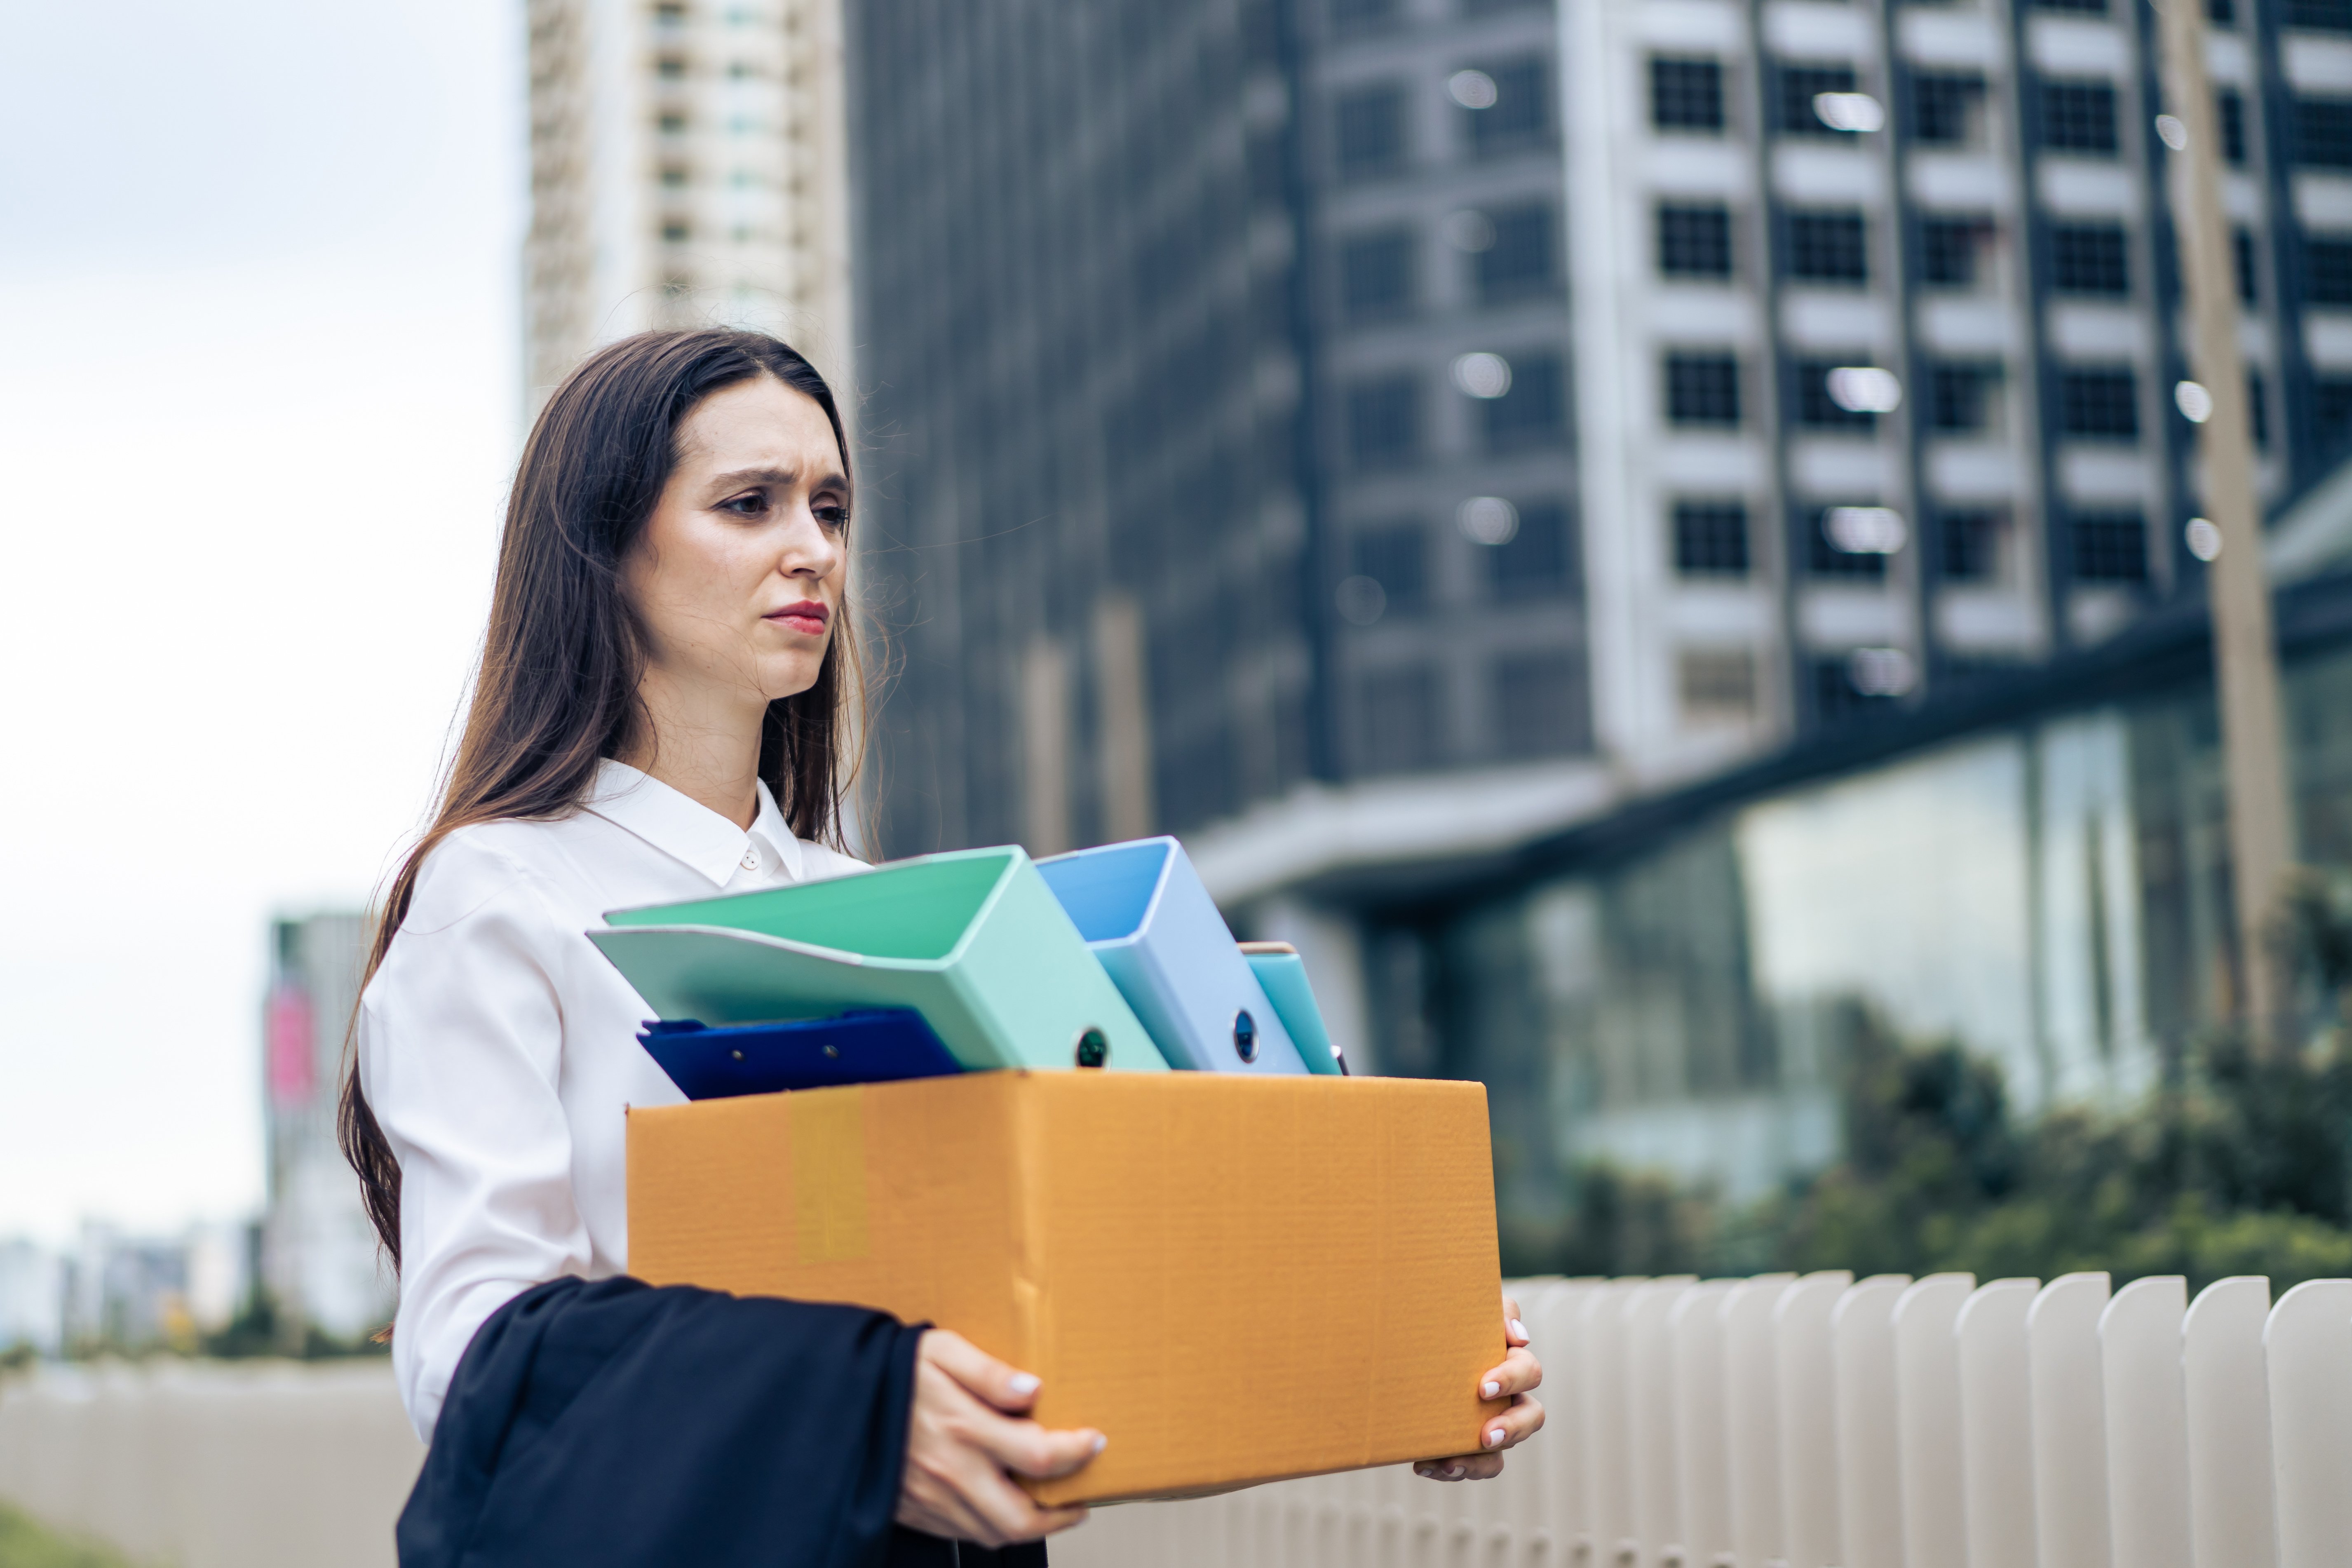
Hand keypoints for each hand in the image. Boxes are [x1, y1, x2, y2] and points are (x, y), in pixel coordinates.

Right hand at [894, 1329, 1104, 1545]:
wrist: (836, 1399)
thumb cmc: (890, 1370)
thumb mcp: (940, 1350)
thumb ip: (989, 1371)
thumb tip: (1033, 1389)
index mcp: (963, 1426)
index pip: (1039, 1455)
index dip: (1077, 1452)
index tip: (1093, 1442)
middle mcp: (951, 1471)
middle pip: (1020, 1518)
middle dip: (1060, 1516)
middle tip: (1078, 1499)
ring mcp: (932, 1498)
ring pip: (993, 1534)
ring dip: (1028, 1526)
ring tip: (1046, 1505)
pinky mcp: (915, 1511)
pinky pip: (962, 1534)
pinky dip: (990, 1527)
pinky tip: (998, 1504)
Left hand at [1414, 1293, 1543, 1480]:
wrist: (1413, 1344)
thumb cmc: (1447, 1320)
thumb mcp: (1469, 1307)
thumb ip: (1497, 1311)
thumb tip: (1518, 1335)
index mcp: (1510, 1362)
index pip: (1527, 1371)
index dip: (1511, 1379)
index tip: (1483, 1388)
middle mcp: (1509, 1396)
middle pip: (1532, 1417)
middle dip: (1512, 1428)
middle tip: (1487, 1436)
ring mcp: (1492, 1424)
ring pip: (1505, 1451)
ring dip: (1481, 1461)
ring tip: (1451, 1463)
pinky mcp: (1471, 1446)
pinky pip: (1476, 1467)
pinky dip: (1454, 1469)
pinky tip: (1422, 1465)